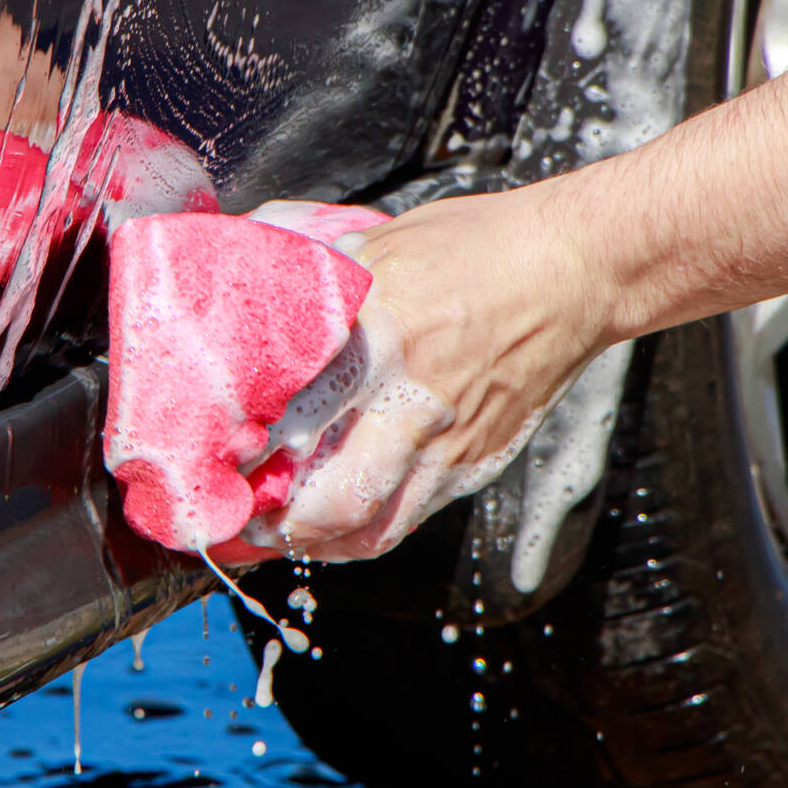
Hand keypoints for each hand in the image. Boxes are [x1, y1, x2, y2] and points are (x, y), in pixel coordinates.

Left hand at [256, 178, 612, 561]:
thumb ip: (321, 275)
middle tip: (240, 519)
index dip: (247, 454)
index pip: (296, 417)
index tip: (213, 460)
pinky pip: (410, 519)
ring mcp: (448, 440)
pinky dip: (365, 534)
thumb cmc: (480, 248)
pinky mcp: (476, 461)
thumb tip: (253, 269)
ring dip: (316, 543)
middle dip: (275, 526)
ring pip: (371, 527)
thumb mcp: (384, 244)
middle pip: (330, 499)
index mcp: (379, 337)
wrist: (574, 269)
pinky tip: (336, 525)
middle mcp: (412, 400)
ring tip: (278, 535)